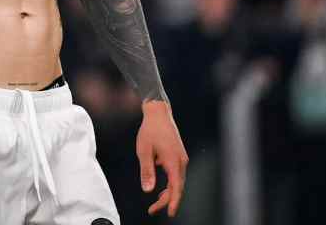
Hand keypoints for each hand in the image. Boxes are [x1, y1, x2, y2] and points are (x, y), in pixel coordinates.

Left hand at [137, 100, 187, 217]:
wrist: (159, 113)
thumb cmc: (150, 130)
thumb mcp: (144, 151)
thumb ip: (146, 171)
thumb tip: (147, 190)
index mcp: (173, 161)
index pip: (176, 188)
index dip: (173, 202)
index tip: (170, 213)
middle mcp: (181, 161)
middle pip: (177, 187)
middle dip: (166, 200)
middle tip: (152, 210)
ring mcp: (181, 158)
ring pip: (177, 181)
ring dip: (168, 192)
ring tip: (156, 203)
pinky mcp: (178, 156)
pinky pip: (176, 174)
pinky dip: (170, 184)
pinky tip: (161, 188)